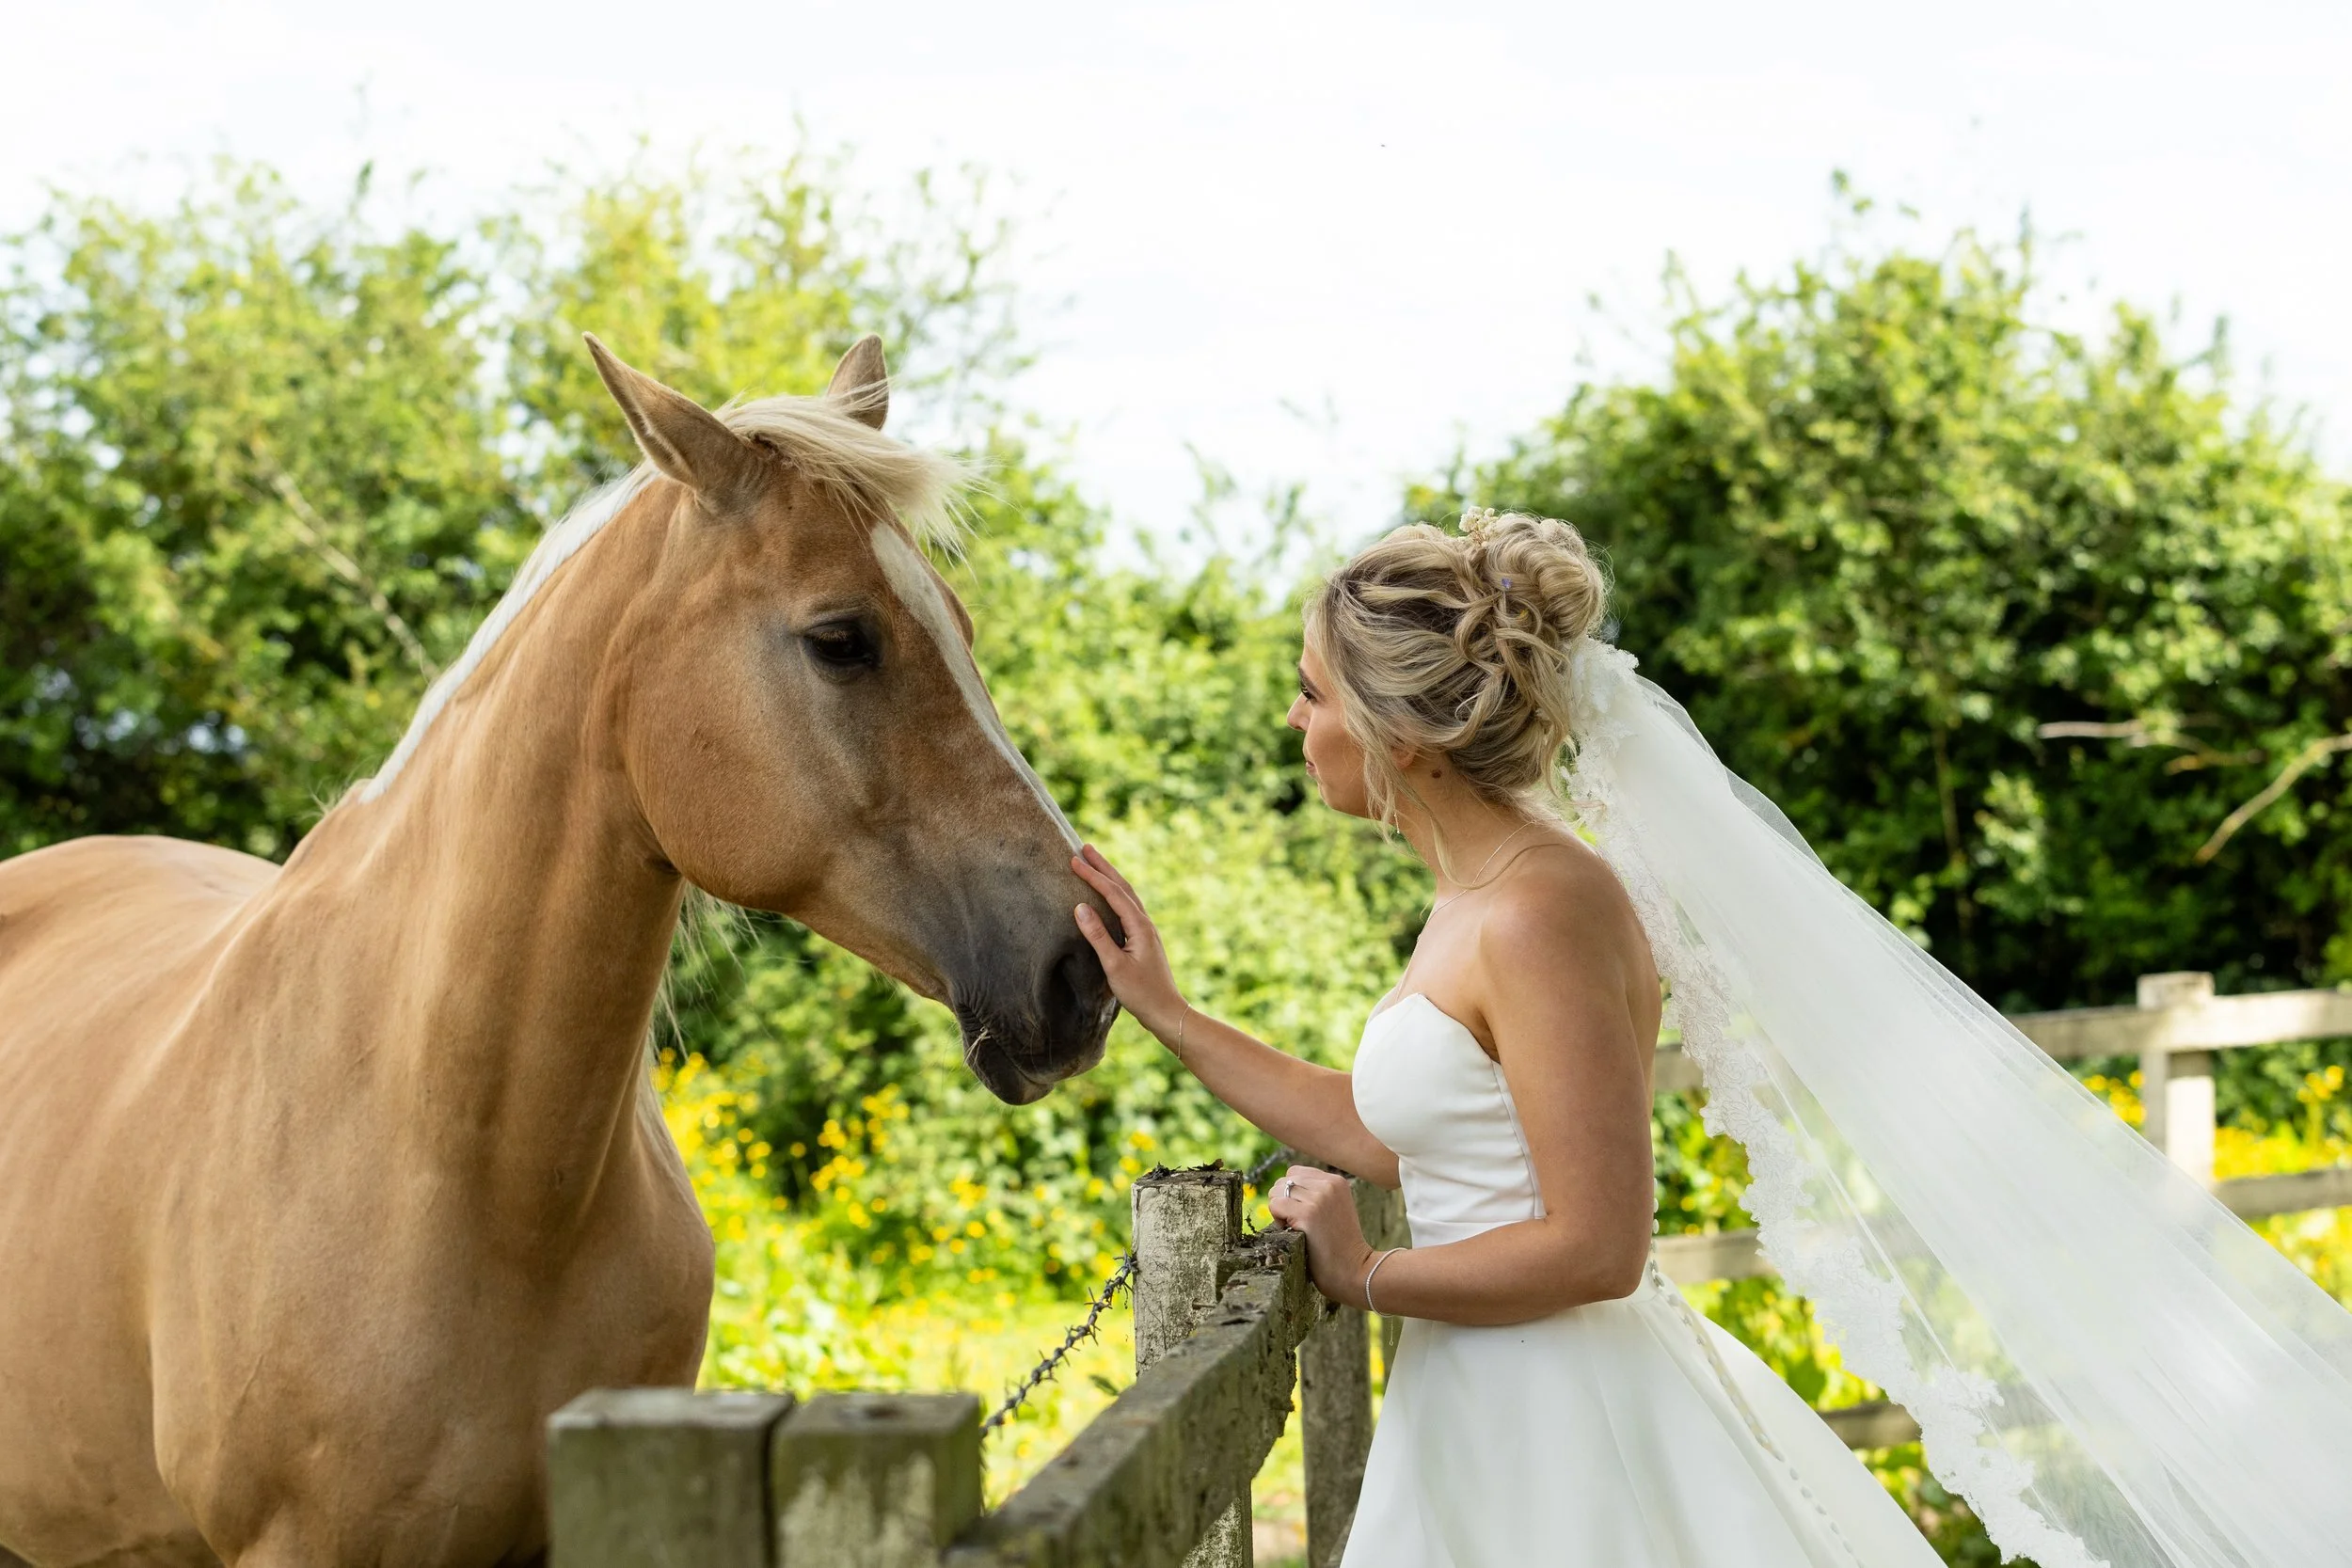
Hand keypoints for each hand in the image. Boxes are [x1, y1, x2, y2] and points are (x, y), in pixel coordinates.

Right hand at [1069, 845, 1188, 1042]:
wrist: (1166, 1012)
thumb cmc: (1140, 993)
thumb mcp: (1114, 966)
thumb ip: (1097, 936)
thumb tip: (1079, 907)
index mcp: (1139, 926)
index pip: (1113, 893)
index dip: (1093, 875)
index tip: (1073, 860)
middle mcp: (1145, 923)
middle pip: (1123, 887)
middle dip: (1104, 866)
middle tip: (1085, 848)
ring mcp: (1145, 930)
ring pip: (1126, 895)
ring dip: (1110, 877)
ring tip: (1095, 864)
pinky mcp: (1143, 939)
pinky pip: (1127, 907)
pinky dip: (1115, 894)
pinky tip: (1108, 897)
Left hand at [1265, 1165, 1375, 1307]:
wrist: (1356, 1270)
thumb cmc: (1340, 1246)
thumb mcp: (1335, 1208)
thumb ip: (1316, 1193)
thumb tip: (1281, 1187)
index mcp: (1336, 1181)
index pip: (1295, 1173)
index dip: (1291, 1194)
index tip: (1304, 1214)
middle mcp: (1328, 1184)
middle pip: (1283, 1181)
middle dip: (1283, 1202)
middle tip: (1299, 1225)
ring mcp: (1319, 1198)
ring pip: (1276, 1191)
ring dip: (1279, 1212)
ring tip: (1297, 1229)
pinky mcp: (1308, 1214)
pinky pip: (1275, 1205)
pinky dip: (1277, 1220)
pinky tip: (1294, 1233)